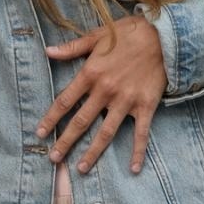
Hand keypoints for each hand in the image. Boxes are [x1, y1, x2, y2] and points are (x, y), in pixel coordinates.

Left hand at [35, 17, 167, 175]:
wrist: (164, 36)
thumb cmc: (128, 33)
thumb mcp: (97, 36)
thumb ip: (72, 48)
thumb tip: (47, 51)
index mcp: (91, 73)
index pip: (64, 101)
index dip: (50, 118)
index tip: (40, 133)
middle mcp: (106, 91)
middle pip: (81, 122)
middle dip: (65, 141)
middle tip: (53, 158)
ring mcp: (126, 101)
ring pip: (106, 132)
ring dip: (93, 152)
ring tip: (81, 168)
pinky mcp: (146, 106)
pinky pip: (141, 133)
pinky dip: (138, 152)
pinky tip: (134, 169)